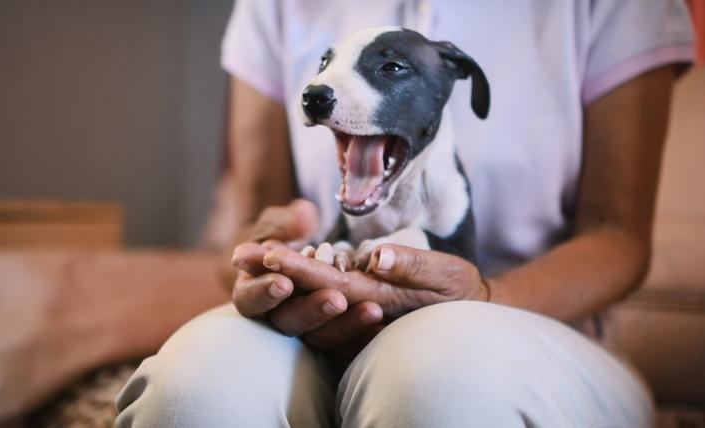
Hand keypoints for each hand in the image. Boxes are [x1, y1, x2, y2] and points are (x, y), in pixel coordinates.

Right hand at [230, 200, 383, 360]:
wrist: (306, 252)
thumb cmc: (286, 236)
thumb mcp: (281, 225)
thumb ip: (284, 222)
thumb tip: (304, 216)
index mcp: (254, 289)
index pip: (248, 300)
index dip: (262, 293)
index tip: (283, 282)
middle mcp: (279, 314)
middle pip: (288, 324)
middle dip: (310, 311)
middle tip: (336, 300)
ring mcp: (308, 329)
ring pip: (321, 339)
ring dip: (345, 326)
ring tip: (373, 310)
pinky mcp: (333, 338)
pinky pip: (346, 348)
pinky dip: (363, 338)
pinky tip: (384, 326)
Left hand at [261, 244, 489, 319]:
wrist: (467, 316)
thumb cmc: (461, 294)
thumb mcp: (447, 275)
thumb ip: (412, 266)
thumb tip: (376, 256)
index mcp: (378, 298)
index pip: (327, 283)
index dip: (295, 267)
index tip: (264, 251)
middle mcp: (359, 310)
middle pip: (305, 294)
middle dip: (271, 273)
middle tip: (237, 254)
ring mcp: (354, 316)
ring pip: (305, 304)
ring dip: (275, 281)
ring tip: (245, 261)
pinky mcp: (355, 317)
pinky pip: (316, 308)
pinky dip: (292, 290)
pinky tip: (272, 272)